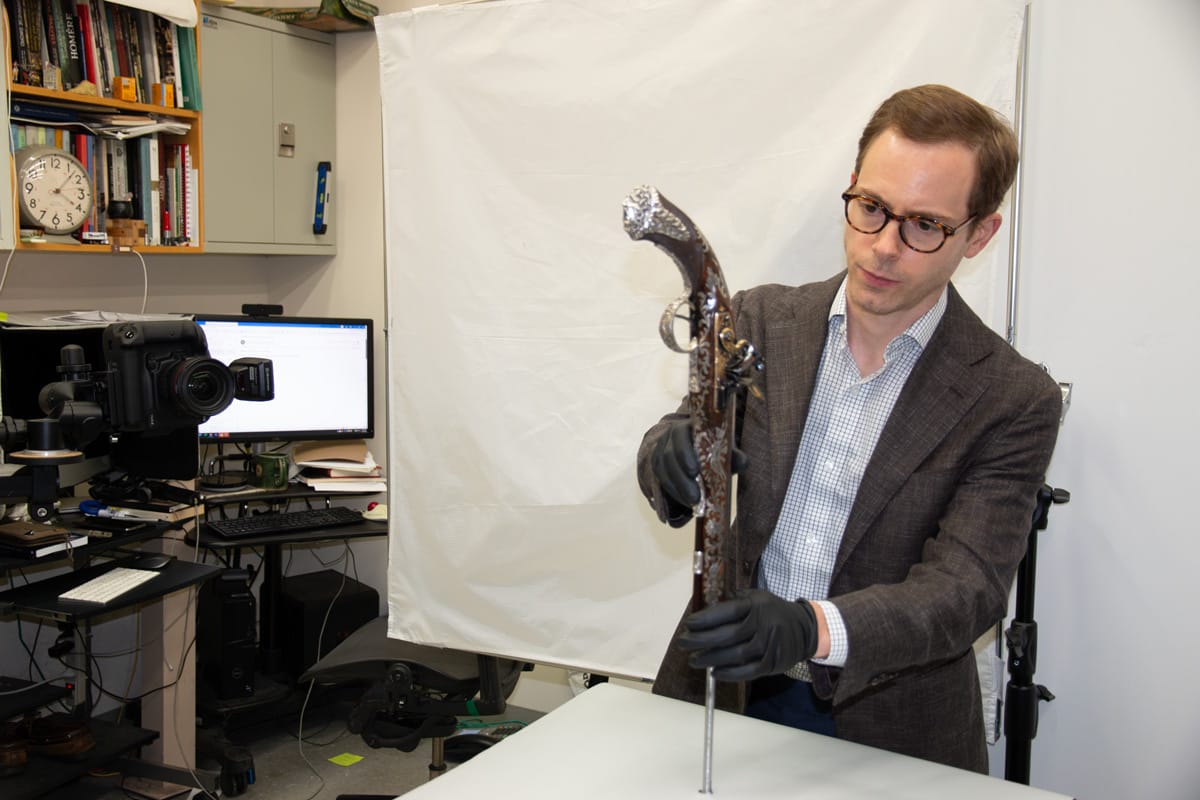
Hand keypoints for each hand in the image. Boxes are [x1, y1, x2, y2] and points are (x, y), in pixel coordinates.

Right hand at [650, 420, 747, 526]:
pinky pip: (661, 479)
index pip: (680, 435)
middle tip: (696, 497)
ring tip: (694, 503)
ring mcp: (660, 450)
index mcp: (687, 426)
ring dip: (678, 488)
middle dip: (681, 478)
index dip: (685, 452)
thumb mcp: (724, 448)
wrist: (697, 448)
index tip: (695, 470)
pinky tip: (685, 501)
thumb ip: (733, 454)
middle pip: (669, 456)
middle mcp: (669, 436)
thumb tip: (743, 462)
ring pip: (662, 470)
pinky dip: (674, 492)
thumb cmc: (713, 447)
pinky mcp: (657, 464)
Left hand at [675, 589, 817, 681]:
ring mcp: (770, 645)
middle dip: (701, 640)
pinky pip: (748, 671)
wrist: (805, 628)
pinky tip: (715, 672)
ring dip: (711, 658)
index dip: (706, 619)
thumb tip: (703, 613)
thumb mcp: (756, 597)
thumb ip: (733, 602)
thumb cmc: (772, 611)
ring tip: (694, 660)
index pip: (728, 612)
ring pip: (736, 654)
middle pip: (728, 635)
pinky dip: (729, 674)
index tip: (688, 624)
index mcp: (757, 605)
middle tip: (683, 643)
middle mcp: (764, 624)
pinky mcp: (773, 663)